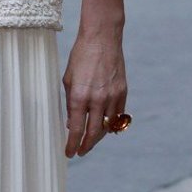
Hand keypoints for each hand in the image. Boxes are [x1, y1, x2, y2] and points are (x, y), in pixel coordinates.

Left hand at [63, 0, 129, 157]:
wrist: (102, 38)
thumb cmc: (81, 57)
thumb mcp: (68, 80)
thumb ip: (69, 103)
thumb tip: (70, 123)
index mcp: (79, 97)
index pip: (76, 130)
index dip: (72, 144)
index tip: (69, 153)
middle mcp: (97, 99)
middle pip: (93, 133)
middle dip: (86, 145)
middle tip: (80, 151)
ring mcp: (112, 96)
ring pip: (107, 127)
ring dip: (98, 137)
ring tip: (91, 141)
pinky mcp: (123, 92)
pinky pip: (118, 115)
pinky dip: (112, 124)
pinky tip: (105, 127)